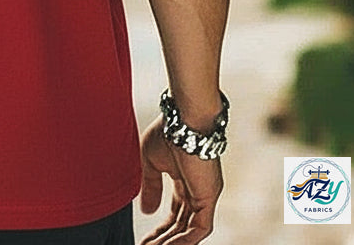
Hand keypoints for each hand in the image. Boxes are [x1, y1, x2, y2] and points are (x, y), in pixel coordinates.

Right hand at [138, 116, 222, 243]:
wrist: (184, 120)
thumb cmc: (168, 131)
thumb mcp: (151, 162)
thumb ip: (150, 187)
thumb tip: (145, 211)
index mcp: (184, 180)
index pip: (175, 212)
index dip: (161, 228)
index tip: (145, 239)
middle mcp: (197, 190)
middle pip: (181, 224)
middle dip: (163, 239)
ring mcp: (204, 196)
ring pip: (189, 230)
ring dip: (171, 242)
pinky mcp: (209, 198)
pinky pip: (199, 228)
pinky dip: (185, 240)